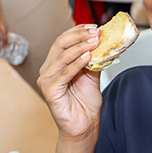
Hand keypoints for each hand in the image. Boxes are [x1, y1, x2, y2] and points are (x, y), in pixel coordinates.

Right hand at [37, 25, 102, 139]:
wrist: (84, 125)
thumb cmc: (85, 103)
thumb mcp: (92, 75)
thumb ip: (95, 60)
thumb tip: (104, 43)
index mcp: (56, 63)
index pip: (63, 40)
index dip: (78, 31)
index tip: (93, 27)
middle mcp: (48, 69)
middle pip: (61, 44)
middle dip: (80, 36)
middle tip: (95, 33)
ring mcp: (47, 80)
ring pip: (62, 57)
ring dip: (80, 47)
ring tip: (95, 42)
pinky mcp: (49, 90)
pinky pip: (64, 73)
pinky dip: (76, 64)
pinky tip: (88, 57)